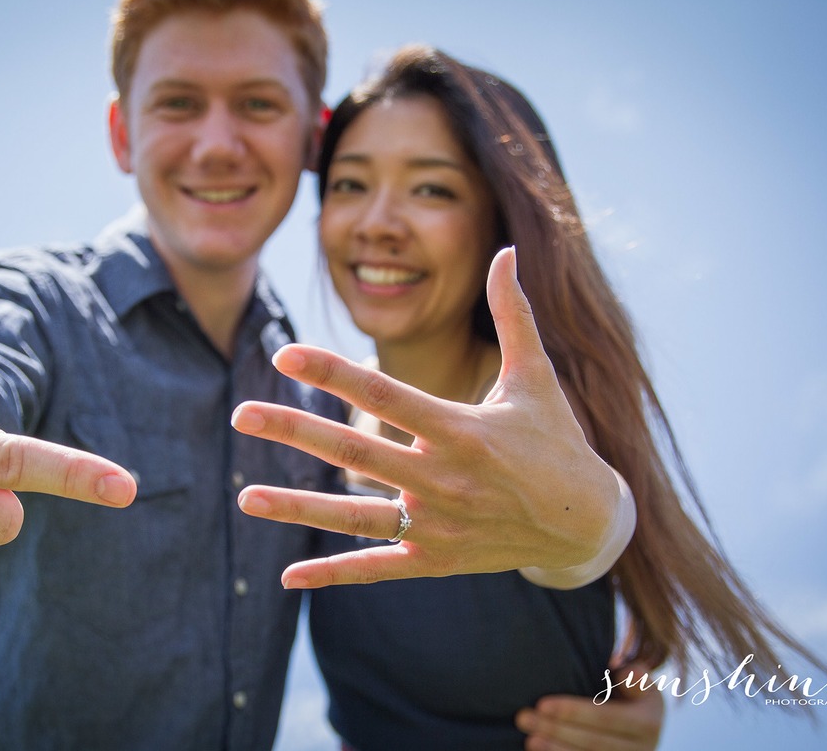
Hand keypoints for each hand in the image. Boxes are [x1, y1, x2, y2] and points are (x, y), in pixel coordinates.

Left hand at [231, 247, 620, 587]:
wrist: (585, 522)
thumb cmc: (557, 441)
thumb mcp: (537, 377)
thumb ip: (513, 314)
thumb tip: (507, 250)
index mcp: (462, 429)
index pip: (385, 395)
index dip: (332, 373)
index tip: (285, 354)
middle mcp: (444, 479)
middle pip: (356, 452)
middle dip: (295, 430)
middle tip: (241, 414)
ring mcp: (437, 526)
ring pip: (354, 517)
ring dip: (297, 507)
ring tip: (245, 495)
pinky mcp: (436, 560)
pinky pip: (376, 568)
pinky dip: (333, 574)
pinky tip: (287, 576)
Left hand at [515, 664, 664, 750]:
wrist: (646, 732)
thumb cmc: (635, 699)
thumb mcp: (643, 684)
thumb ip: (636, 676)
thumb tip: (625, 672)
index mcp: (647, 724)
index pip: (604, 718)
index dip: (573, 712)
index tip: (542, 704)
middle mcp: (639, 750)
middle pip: (591, 742)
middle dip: (555, 730)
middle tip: (523, 718)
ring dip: (554, 750)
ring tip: (529, 739)